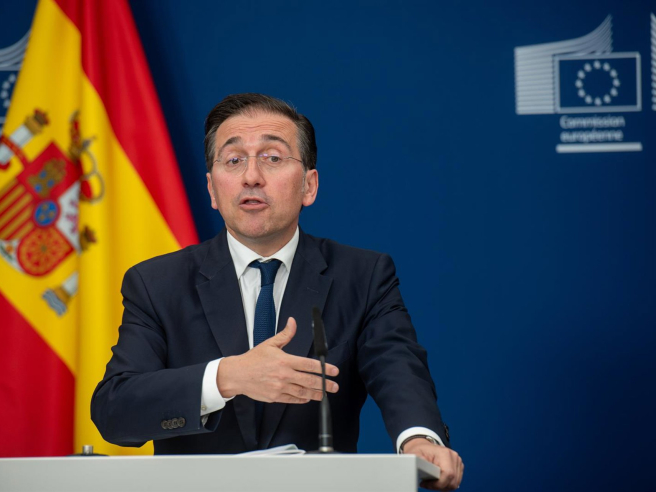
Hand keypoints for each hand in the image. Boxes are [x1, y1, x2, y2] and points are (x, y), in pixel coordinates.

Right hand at [216, 317, 339, 403]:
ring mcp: (280, 387)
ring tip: (325, 394)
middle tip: (335, 386)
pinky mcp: (275, 397)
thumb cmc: (253, 359)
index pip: (309, 365)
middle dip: (325, 384)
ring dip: (316, 394)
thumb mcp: (270, 344)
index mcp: (285, 361)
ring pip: (303, 392)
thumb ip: (285, 334)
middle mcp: (284, 375)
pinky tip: (308, 398)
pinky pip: (293, 399)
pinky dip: (302, 399)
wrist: (237, 375)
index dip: (324, 368)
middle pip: (310, 381)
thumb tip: (293, 322)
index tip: (334, 371)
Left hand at [403, 438, 463, 490]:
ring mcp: (458, 462)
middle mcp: (454, 457)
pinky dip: (446, 484)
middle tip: (427, 483)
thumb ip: (416, 460)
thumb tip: (415, 463)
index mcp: (445, 453)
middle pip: (452, 482)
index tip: (425, 483)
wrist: (425, 448)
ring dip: (442, 486)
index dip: (437, 484)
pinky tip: (437, 479)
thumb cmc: (420, 451)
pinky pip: (455, 482)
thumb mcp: (415, 454)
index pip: (448, 475)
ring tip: (431, 480)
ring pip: (454, 484)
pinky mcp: (459, 467)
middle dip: (439, 486)